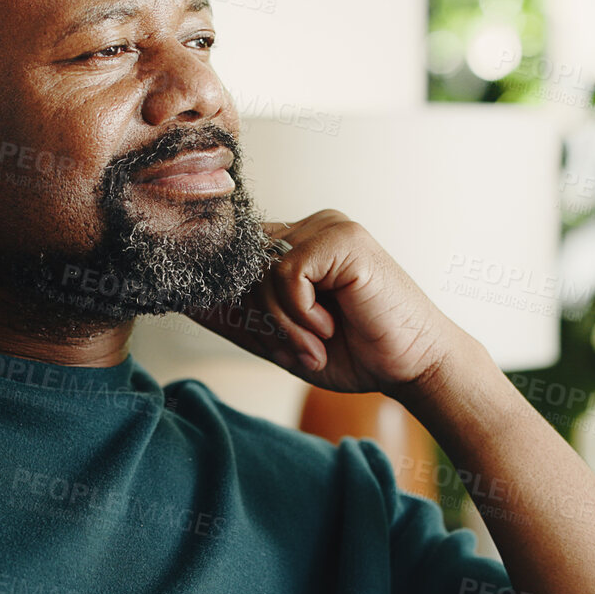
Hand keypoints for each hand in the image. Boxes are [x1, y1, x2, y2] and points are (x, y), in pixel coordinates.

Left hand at [183, 210, 474, 394]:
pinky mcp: (342, 237)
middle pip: (242, 266)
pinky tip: (330, 326)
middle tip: (297, 350)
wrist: (411, 366)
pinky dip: (300, 312)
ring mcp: (326, 227)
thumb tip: (183, 302)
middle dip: (259, 319)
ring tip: (316, 343)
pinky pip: (287, 272)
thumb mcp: (281, 339)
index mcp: (294, 245)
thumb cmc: (355, 352)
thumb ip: (237, 318)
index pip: (235, 257)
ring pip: (261, 271)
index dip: (228, 294)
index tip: (248, 330)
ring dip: (282, 322)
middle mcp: (307, 228)